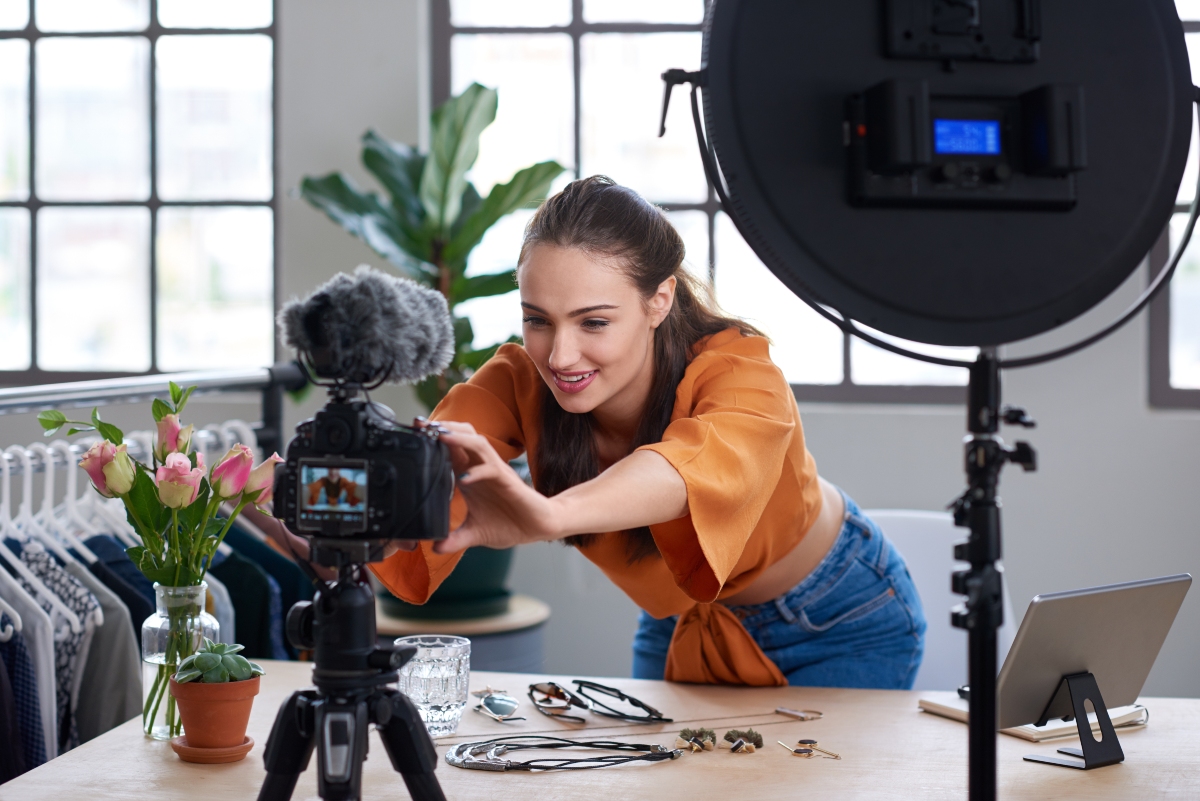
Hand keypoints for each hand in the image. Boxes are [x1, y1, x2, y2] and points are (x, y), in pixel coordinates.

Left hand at [432, 421, 561, 553]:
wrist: (537, 528)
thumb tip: (435, 548)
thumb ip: (454, 539)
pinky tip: (464, 479)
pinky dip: (477, 470)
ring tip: (440, 437)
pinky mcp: (508, 481)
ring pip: (477, 443)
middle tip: (420, 425)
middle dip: (442, 428)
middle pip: (462, 435)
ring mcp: (495, 471)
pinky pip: (491, 468)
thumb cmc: (509, 524)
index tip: (412, 433)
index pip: (449, 449)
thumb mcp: (475, 533)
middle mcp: (480, 468)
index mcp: (469, 475)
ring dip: (458, 438)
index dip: (431, 439)